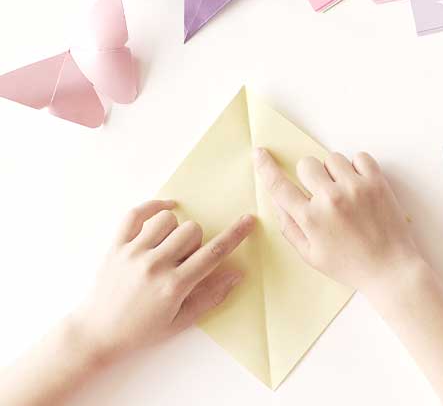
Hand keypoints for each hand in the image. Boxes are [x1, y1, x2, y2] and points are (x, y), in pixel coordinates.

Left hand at [70, 201, 254, 363]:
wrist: (96, 333)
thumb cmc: (141, 331)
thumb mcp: (180, 322)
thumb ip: (210, 297)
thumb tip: (237, 274)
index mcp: (173, 286)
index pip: (212, 253)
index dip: (235, 235)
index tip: (248, 220)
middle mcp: (154, 265)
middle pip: (191, 230)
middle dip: (196, 241)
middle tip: (184, 259)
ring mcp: (132, 253)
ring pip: (168, 219)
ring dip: (175, 229)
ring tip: (166, 246)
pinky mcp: (115, 245)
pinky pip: (136, 213)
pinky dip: (153, 207)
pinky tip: (165, 210)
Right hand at [253, 149, 421, 296]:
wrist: (390, 269)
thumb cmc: (350, 265)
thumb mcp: (311, 255)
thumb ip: (290, 226)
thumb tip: (277, 200)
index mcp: (311, 219)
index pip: (279, 186)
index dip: (266, 167)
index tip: (260, 154)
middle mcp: (330, 199)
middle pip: (306, 164)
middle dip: (310, 176)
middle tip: (322, 192)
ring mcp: (355, 188)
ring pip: (332, 158)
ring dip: (335, 171)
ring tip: (345, 192)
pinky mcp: (377, 183)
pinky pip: (360, 157)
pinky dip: (358, 167)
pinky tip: (360, 185)